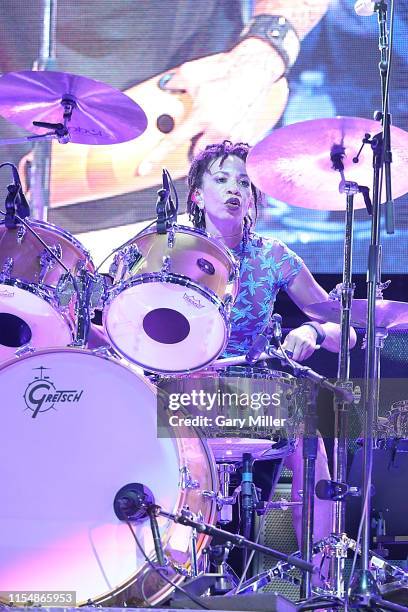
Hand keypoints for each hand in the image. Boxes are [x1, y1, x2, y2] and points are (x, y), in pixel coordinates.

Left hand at [138, 38, 287, 174]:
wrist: (254, 70)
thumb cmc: (224, 71)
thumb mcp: (192, 72)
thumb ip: (175, 83)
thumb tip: (165, 87)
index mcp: (201, 117)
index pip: (172, 143)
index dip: (155, 157)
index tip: (142, 170)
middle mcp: (217, 131)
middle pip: (195, 155)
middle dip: (194, 147)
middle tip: (199, 132)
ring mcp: (233, 137)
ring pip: (213, 154)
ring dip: (210, 144)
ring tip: (217, 126)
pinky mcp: (247, 138)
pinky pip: (231, 149)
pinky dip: (227, 141)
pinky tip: (231, 124)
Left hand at [281, 325, 317, 361]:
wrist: (309, 330)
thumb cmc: (297, 334)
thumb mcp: (289, 337)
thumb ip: (284, 346)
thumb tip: (278, 353)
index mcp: (293, 337)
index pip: (289, 351)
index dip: (286, 356)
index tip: (285, 357)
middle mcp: (301, 340)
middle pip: (295, 356)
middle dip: (292, 358)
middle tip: (291, 356)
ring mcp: (307, 344)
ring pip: (300, 358)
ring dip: (297, 358)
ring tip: (297, 352)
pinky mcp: (312, 347)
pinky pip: (305, 357)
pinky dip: (302, 356)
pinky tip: (302, 351)